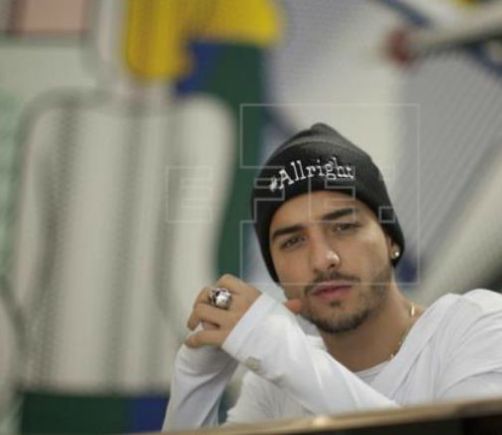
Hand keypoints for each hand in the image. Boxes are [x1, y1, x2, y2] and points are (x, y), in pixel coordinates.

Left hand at [185, 274, 301, 347]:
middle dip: (200, 301)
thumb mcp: (284, 317)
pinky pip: (202, 335)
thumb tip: (297, 304)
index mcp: (252, 295)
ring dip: (193, 318)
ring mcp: (233, 321)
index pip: (226, 280)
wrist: (287, 354)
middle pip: (209, 293)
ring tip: (192, 325)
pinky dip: (193, 340)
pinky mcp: (226, 338)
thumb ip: (284, 308)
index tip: (216, 296)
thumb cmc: (286, 335)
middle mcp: (240, 304)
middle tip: (198, 312)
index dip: (217, 287)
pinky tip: (190, 343)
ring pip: (202, 311)